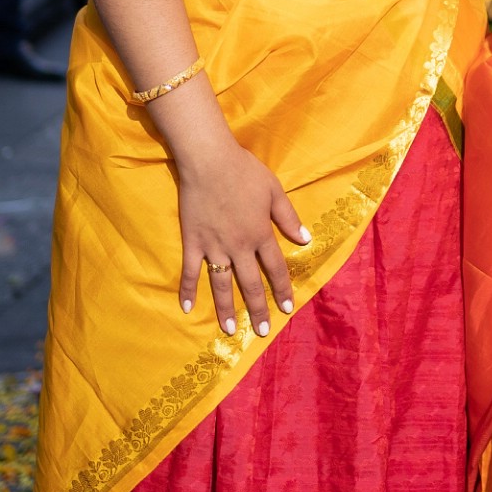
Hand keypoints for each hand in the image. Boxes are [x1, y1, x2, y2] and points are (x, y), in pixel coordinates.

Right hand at [175, 136, 307, 338]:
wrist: (209, 160)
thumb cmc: (244, 170)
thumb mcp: (274, 191)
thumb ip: (288, 218)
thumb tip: (306, 240)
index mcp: (260, 233)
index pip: (275, 268)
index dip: (282, 289)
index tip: (287, 308)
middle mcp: (239, 245)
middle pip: (250, 283)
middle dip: (258, 309)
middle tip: (262, 331)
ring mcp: (214, 246)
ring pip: (222, 284)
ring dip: (226, 308)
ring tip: (231, 329)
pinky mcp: (193, 241)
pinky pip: (189, 270)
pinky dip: (187, 289)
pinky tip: (185, 308)